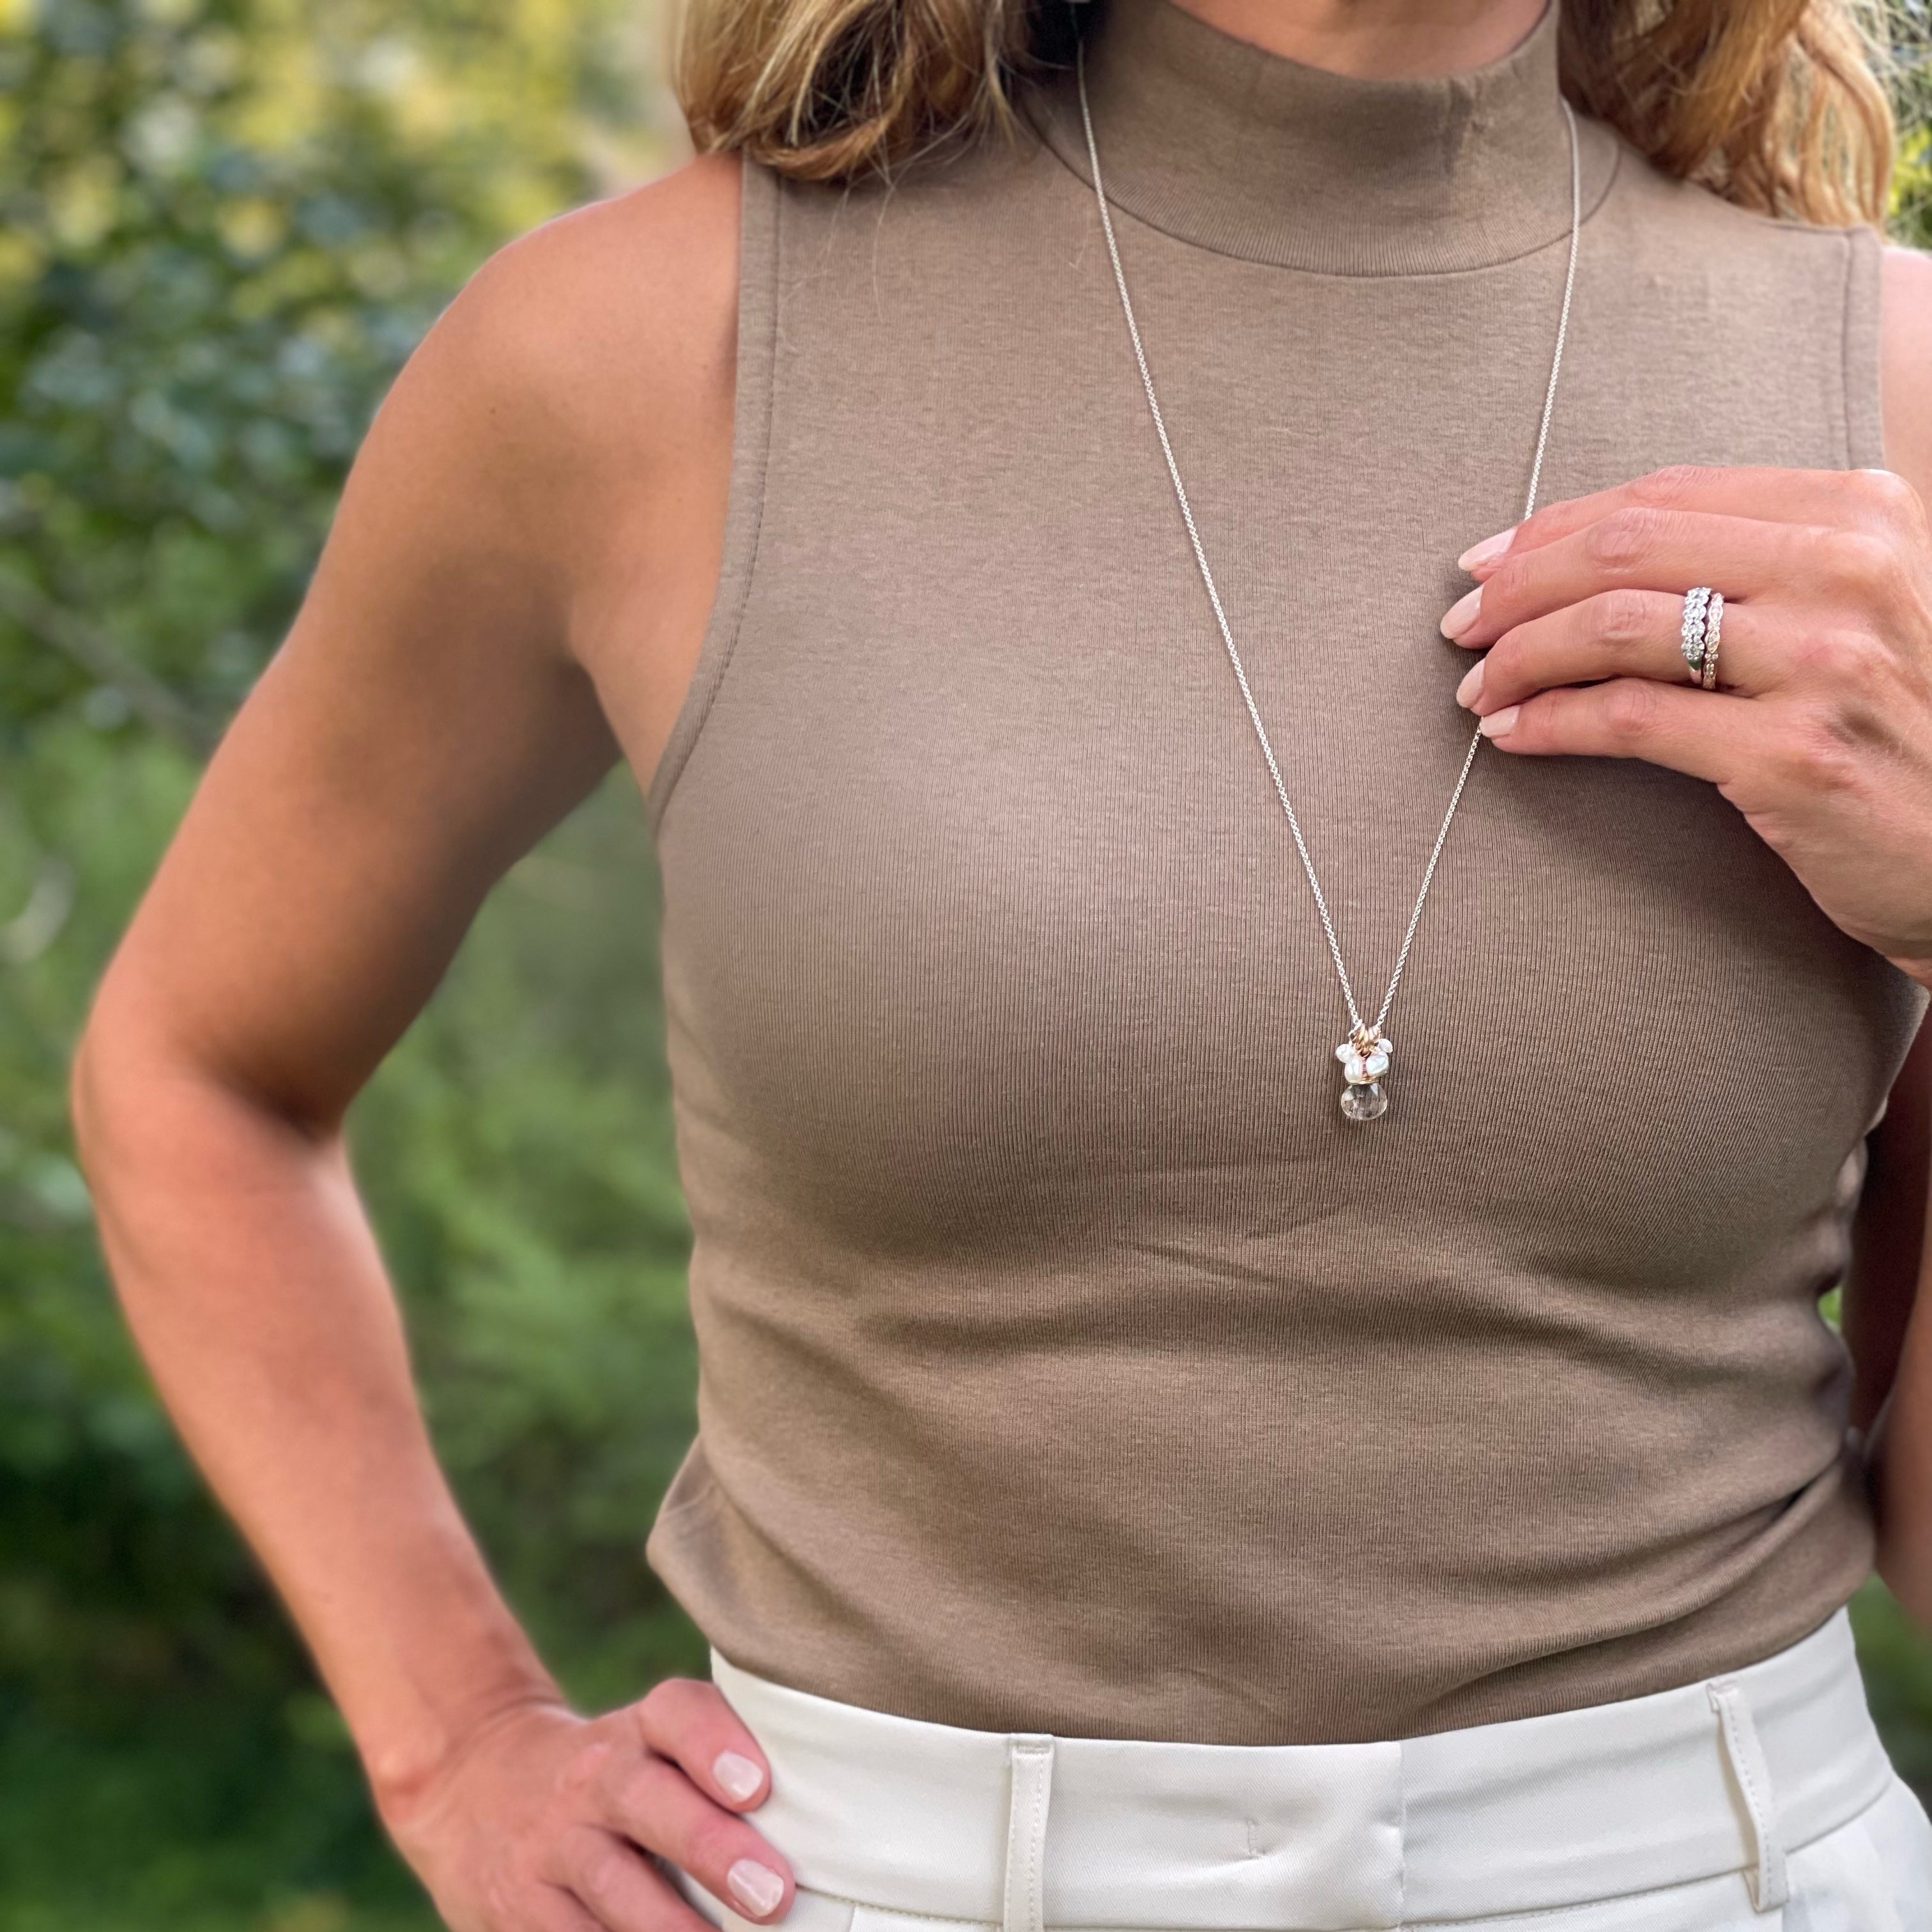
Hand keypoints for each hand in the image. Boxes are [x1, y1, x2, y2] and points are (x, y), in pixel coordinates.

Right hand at [378, 1681, 794, 1931]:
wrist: (475, 1785)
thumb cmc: (614, 1774)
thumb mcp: (650, 1745)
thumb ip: (721, 1767)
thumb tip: (828, 1820)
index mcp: (635, 1732)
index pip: (675, 1714)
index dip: (714, 1743)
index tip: (758, 1786)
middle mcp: (592, 1781)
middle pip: (646, 1802)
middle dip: (710, 1848)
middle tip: (774, 1895)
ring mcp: (551, 1848)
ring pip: (610, 1886)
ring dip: (670, 1927)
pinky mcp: (519, 1911)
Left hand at [1442, 464, 1931, 984]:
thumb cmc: (1904, 722)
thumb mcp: (1860, 606)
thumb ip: (1761, 563)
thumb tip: (1597, 550)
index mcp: (1861, 513)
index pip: (1667, 496)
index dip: (1557, 526)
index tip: (1490, 561)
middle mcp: (1850, 571)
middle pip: (1629, 550)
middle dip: (1519, 586)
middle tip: (1461, 624)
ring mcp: (1826, 662)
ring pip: (1616, 627)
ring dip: (1520, 657)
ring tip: (1476, 687)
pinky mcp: (1793, 756)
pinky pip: (1631, 720)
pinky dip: (1550, 722)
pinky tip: (1511, 733)